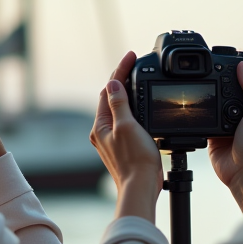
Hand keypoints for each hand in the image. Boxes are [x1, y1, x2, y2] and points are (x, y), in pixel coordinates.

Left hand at [90, 51, 162, 222]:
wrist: (140, 188)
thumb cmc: (134, 161)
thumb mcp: (127, 126)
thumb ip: (119, 104)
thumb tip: (114, 83)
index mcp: (101, 125)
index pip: (109, 89)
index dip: (120, 70)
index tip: (131, 55)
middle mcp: (103, 132)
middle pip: (112, 97)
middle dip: (123, 79)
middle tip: (134, 63)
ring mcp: (113, 140)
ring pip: (119, 109)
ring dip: (128, 94)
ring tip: (138, 79)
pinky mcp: (124, 147)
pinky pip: (127, 121)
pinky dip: (134, 110)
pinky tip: (141, 109)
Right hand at [208, 60, 242, 212]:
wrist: (242, 173)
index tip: (235, 57)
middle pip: (233, 88)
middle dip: (225, 79)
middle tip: (213, 68)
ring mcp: (229, 122)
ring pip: (219, 101)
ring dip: (212, 95)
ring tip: (204, 83)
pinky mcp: (215, 132)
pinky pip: (207, 117)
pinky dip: (203, 111)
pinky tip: (198, 105)